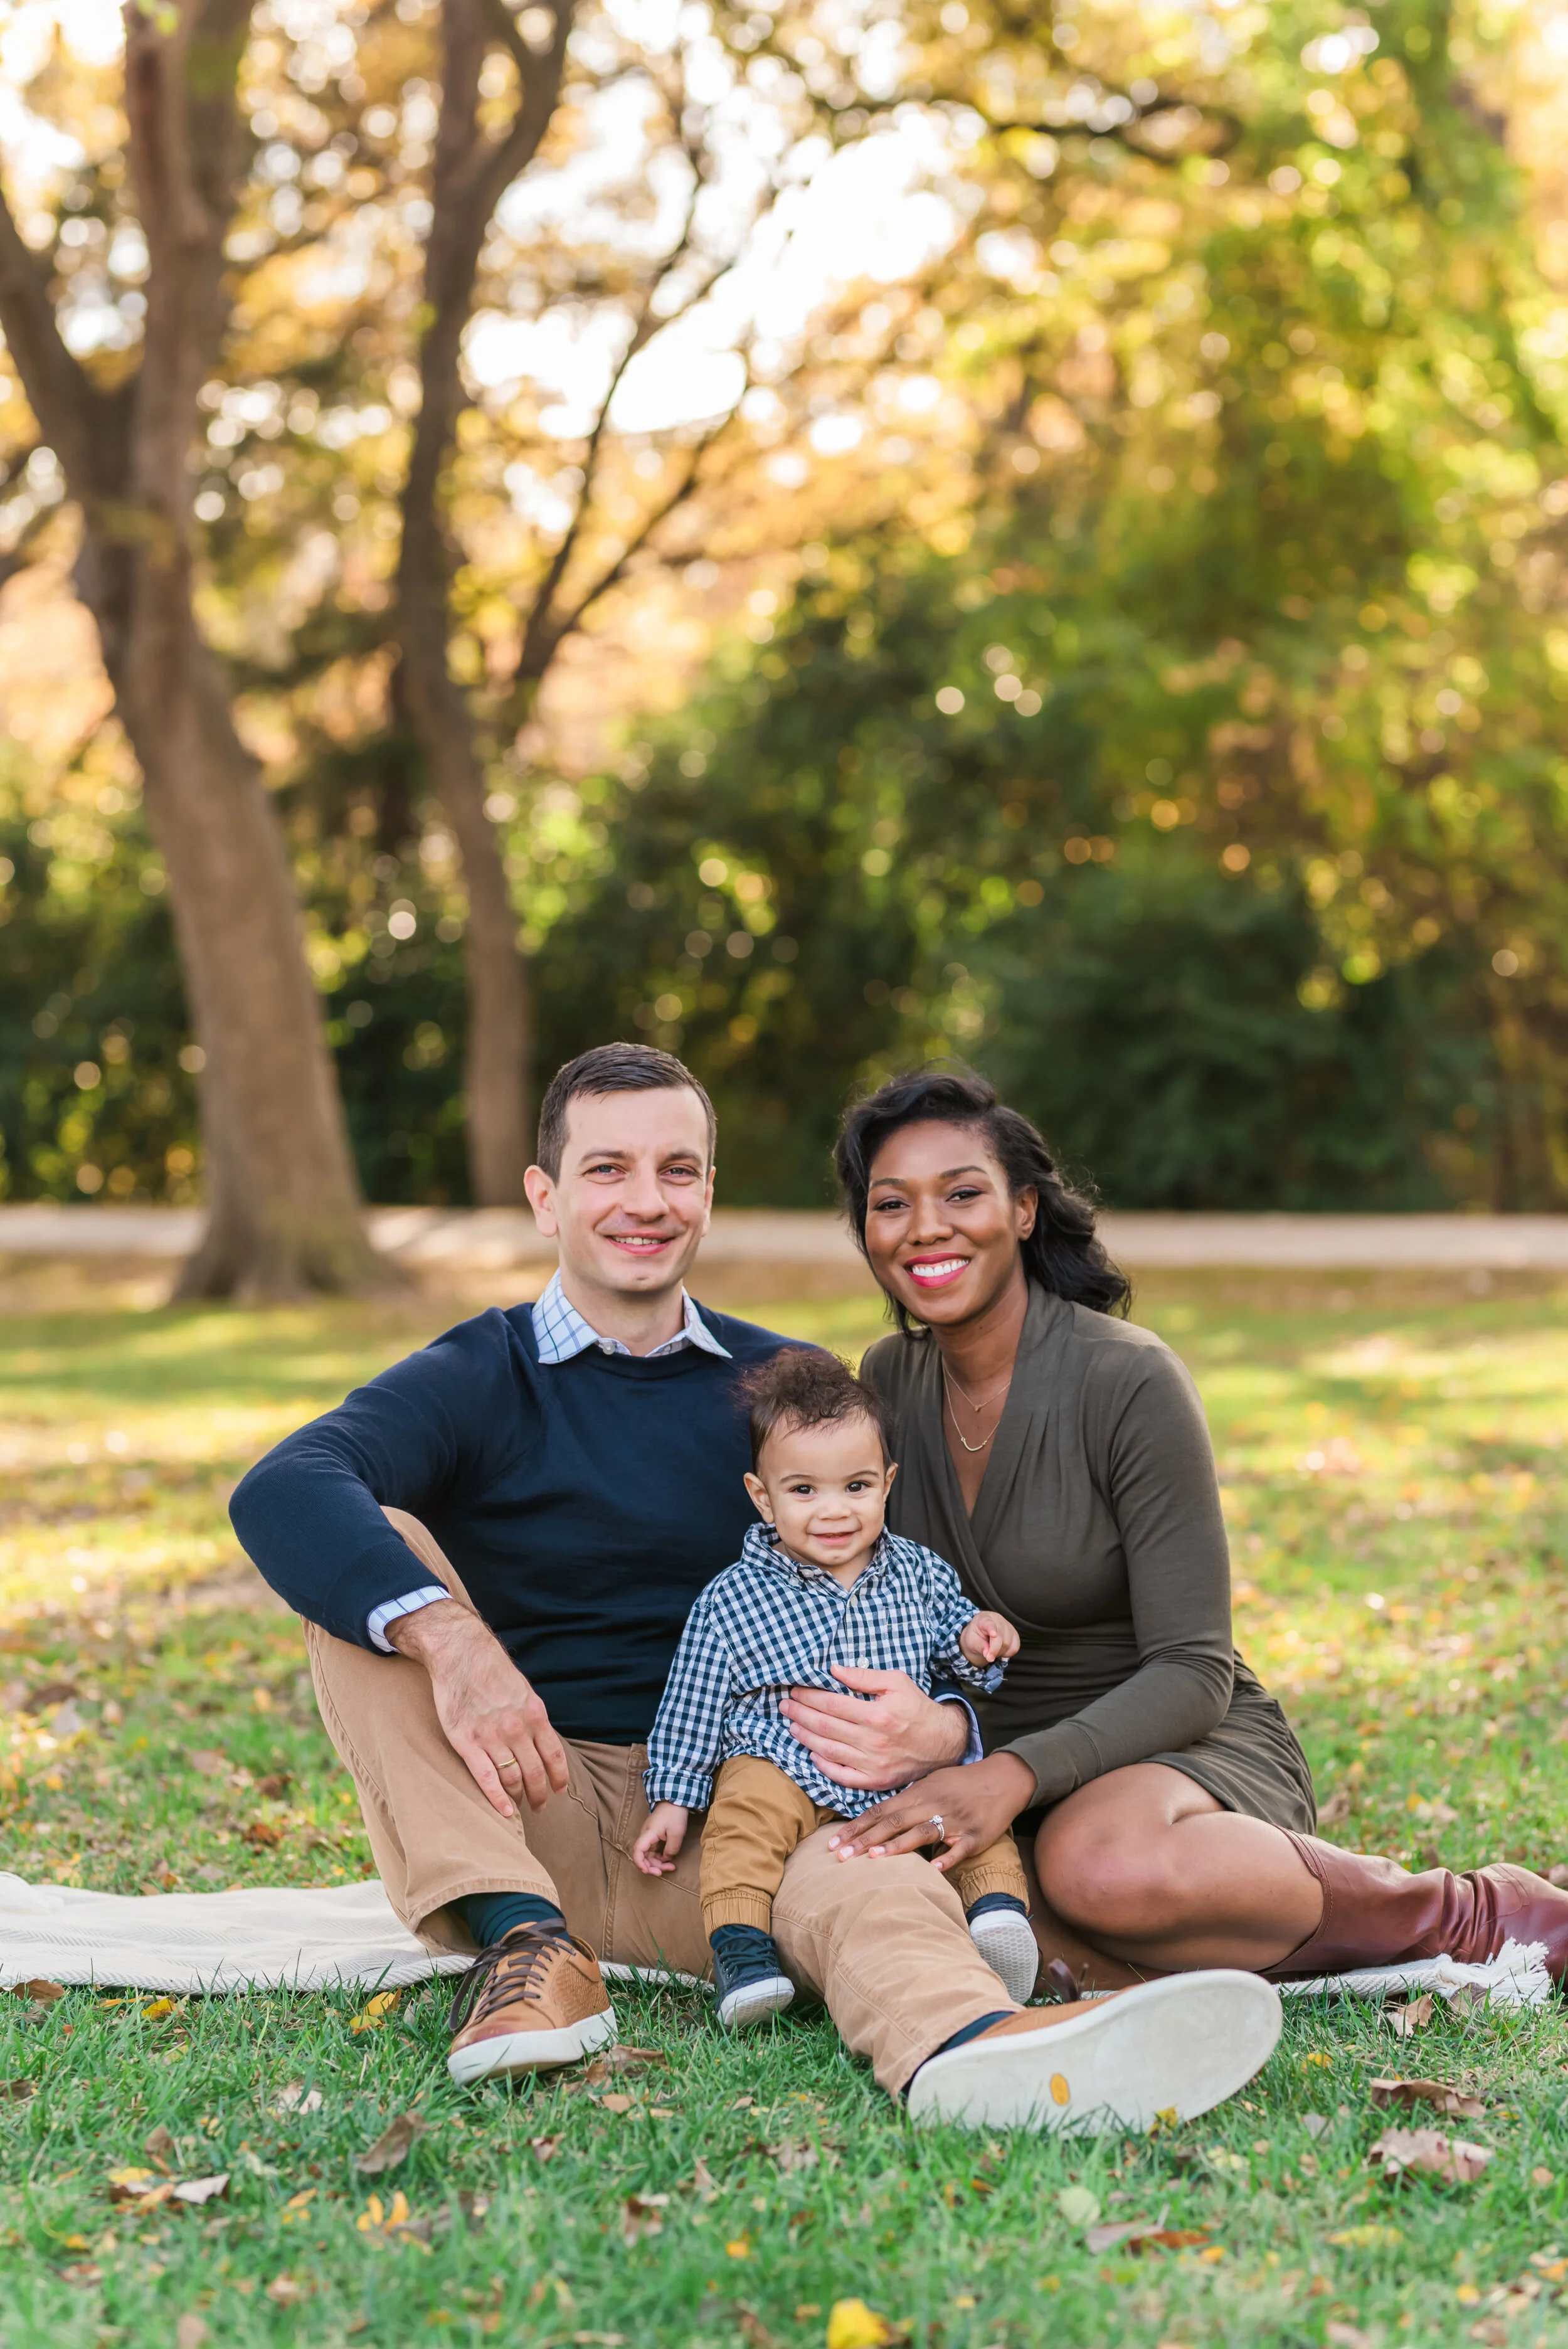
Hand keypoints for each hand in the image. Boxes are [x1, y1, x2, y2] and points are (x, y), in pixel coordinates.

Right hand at [388, 1598, 568, 1819]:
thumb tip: (541, 1741)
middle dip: (540, 1793)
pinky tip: (505, 1812)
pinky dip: (497, 1799)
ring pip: (512, 1778)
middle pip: (535, 1772)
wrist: (461, 1654)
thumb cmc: (492, 1670)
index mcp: (535, 1715)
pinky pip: (486, 1779)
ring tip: (520, 1806)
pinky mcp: (466, 1743)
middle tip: (540, 1806)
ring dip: (519, 1797)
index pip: (554, 1755)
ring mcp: (492, 1737)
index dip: (559, 1777)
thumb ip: (532, 1717)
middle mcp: (517, 1729)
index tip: (560, 1790)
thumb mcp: (523, 1690)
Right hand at [633, 1801, 688, 1876]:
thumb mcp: (676, 1833)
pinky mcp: (655, 1837)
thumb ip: (671, 1849)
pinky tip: (669, 1861)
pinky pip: (654, 1851)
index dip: (640, 1863)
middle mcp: (646, 1836)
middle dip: (653, 1867)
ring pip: (649, 1855)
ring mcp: (650, 1837)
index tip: (649, 1871)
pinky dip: (660, 1858)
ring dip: (658, 1864)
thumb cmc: (675, 1814)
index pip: (638, 1851)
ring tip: (671, 1867)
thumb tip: (666, 1859)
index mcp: (648, 1834)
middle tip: (666, 1871)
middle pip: (643, 1856)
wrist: (675, 1800)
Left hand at [780, 1666, 968, 1791]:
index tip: (795, 1691)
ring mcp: (873, 1764)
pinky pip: (842, 1776)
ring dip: (805, 1737)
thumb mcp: (896, 1682)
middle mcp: (873, 1741)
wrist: (943, 1742)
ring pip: (828, 1751)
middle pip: (825, 1727)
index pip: (831, 1704)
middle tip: (784, 1706)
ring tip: (792, 1725)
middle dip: (800, 1714)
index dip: (808, 1697)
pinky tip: (812, 1754)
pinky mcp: (875, 1780)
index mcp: (877, 1714)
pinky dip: (823, 1766)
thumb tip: (833, 1669)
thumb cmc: (916, 1707)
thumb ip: (863, 1676)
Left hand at [827, 1751, 1036, 1871]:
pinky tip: (934, 1869)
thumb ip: (907, 1800)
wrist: (1004, 1779)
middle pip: (894, 1821)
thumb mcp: (932, 1783)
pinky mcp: (976, 1836)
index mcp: (920, 1792)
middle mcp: (934, 1804)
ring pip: (922, 1831)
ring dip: (897, 1845)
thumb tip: (879, 1817)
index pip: (881, 1810)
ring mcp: (955, 1820)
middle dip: (866, 1839)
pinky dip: (947, 1857)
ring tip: (873, 1858)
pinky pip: (960, 1847)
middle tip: (840, 1856)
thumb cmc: (963, 1783)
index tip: (835, 1841)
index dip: (857, 1826)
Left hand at [960, 1610, 1019, 1666]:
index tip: (993, 1634)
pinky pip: (1014, 1647)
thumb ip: (979, 1646)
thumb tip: (987, 1654)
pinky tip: (1000, 1650)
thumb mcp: (971, 1641)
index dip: (992, 1629)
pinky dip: (1007, 1653)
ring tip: (992, 1650)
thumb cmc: (975, 1636)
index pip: (989, 1623)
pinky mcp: (1015, 1634)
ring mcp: (1008, 1626)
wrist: (981, 1635)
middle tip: (988, 1658)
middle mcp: (998, 1619)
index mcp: (984, 1618)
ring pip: (1008, 1644)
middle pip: (1000, 1637)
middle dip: (994, 1650)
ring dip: (999, 1652)